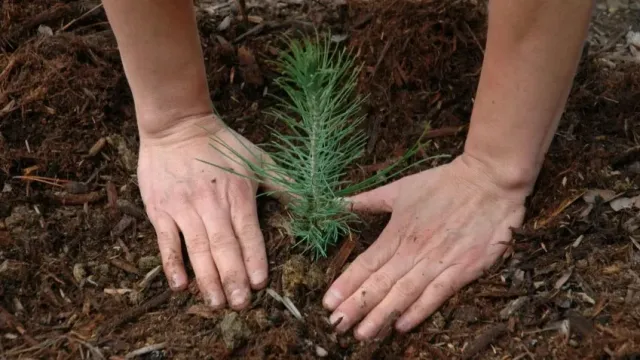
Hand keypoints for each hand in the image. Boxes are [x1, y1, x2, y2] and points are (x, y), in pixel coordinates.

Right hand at [137, 115, 268, 309]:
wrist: (177, 125)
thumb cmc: (222, 144)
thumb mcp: (258, 159)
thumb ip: (285, 184)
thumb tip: (314, 203)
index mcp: (237, 194)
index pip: (248, 233)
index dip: (254, 259)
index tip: (260, 284)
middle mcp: (211, 204)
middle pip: (224, 246)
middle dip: (233, 278)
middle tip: (241, 305)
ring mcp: (184, 208)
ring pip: (197, 249)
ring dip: (208, 278)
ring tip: (217, 303)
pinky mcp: (161, 209)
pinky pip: (166, 241)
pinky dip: (172, 264)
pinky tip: (181, 285)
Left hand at [322, 154, 527, 339]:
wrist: (489, 181)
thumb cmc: (443, 184)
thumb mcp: (400, 188)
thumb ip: (367, 200)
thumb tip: (338, 202)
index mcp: (397, 232)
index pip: (366, 263)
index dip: (346, 284)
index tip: (327, 303)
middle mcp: (413, 251)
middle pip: (380, 284)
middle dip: (357, 306)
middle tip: (337, 325)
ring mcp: (438, 262)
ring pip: (404, 294)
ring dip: (381, 315)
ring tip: (362, 334)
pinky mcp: (462, 270)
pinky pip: (437, 295)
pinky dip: (419, 311)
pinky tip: (401, 326)